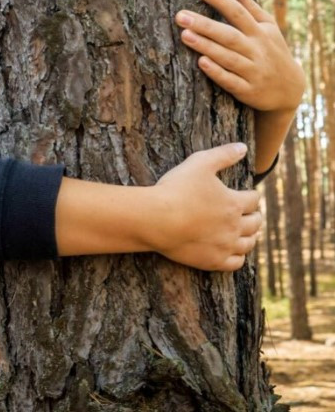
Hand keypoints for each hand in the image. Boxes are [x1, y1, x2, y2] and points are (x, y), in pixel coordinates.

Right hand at [148, 143, 262, 271]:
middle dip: (254, 216)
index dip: (251, 195)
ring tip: (246, 233)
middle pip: (255, 222)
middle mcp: (235, 226)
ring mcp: (225, 245)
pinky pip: (236, 263)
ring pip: (249, 244)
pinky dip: (238, 257)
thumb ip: (223, 154)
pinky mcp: (213, 261)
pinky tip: (234, 252)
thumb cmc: (176, 190)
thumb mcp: (199, 163)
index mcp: (234, 203)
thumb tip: (243, 147)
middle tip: (250, 214)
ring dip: (250, 237)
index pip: (253, 199)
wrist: (157, 220)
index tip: (248, 194)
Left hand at [175, 0, 304, 113]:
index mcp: (259, 32)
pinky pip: (230, 81)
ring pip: (227, 57)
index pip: (237, 12)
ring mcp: (252, 71)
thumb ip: (249, 6)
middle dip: (204, 25)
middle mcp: (256, 50)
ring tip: (184, 34)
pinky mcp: (247, 90)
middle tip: (180, 15)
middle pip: (229, 35)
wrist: (289, 89)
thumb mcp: (267, 27)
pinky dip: (217, 72)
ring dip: (206, 46)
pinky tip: (201, 62)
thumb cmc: (272, 51)